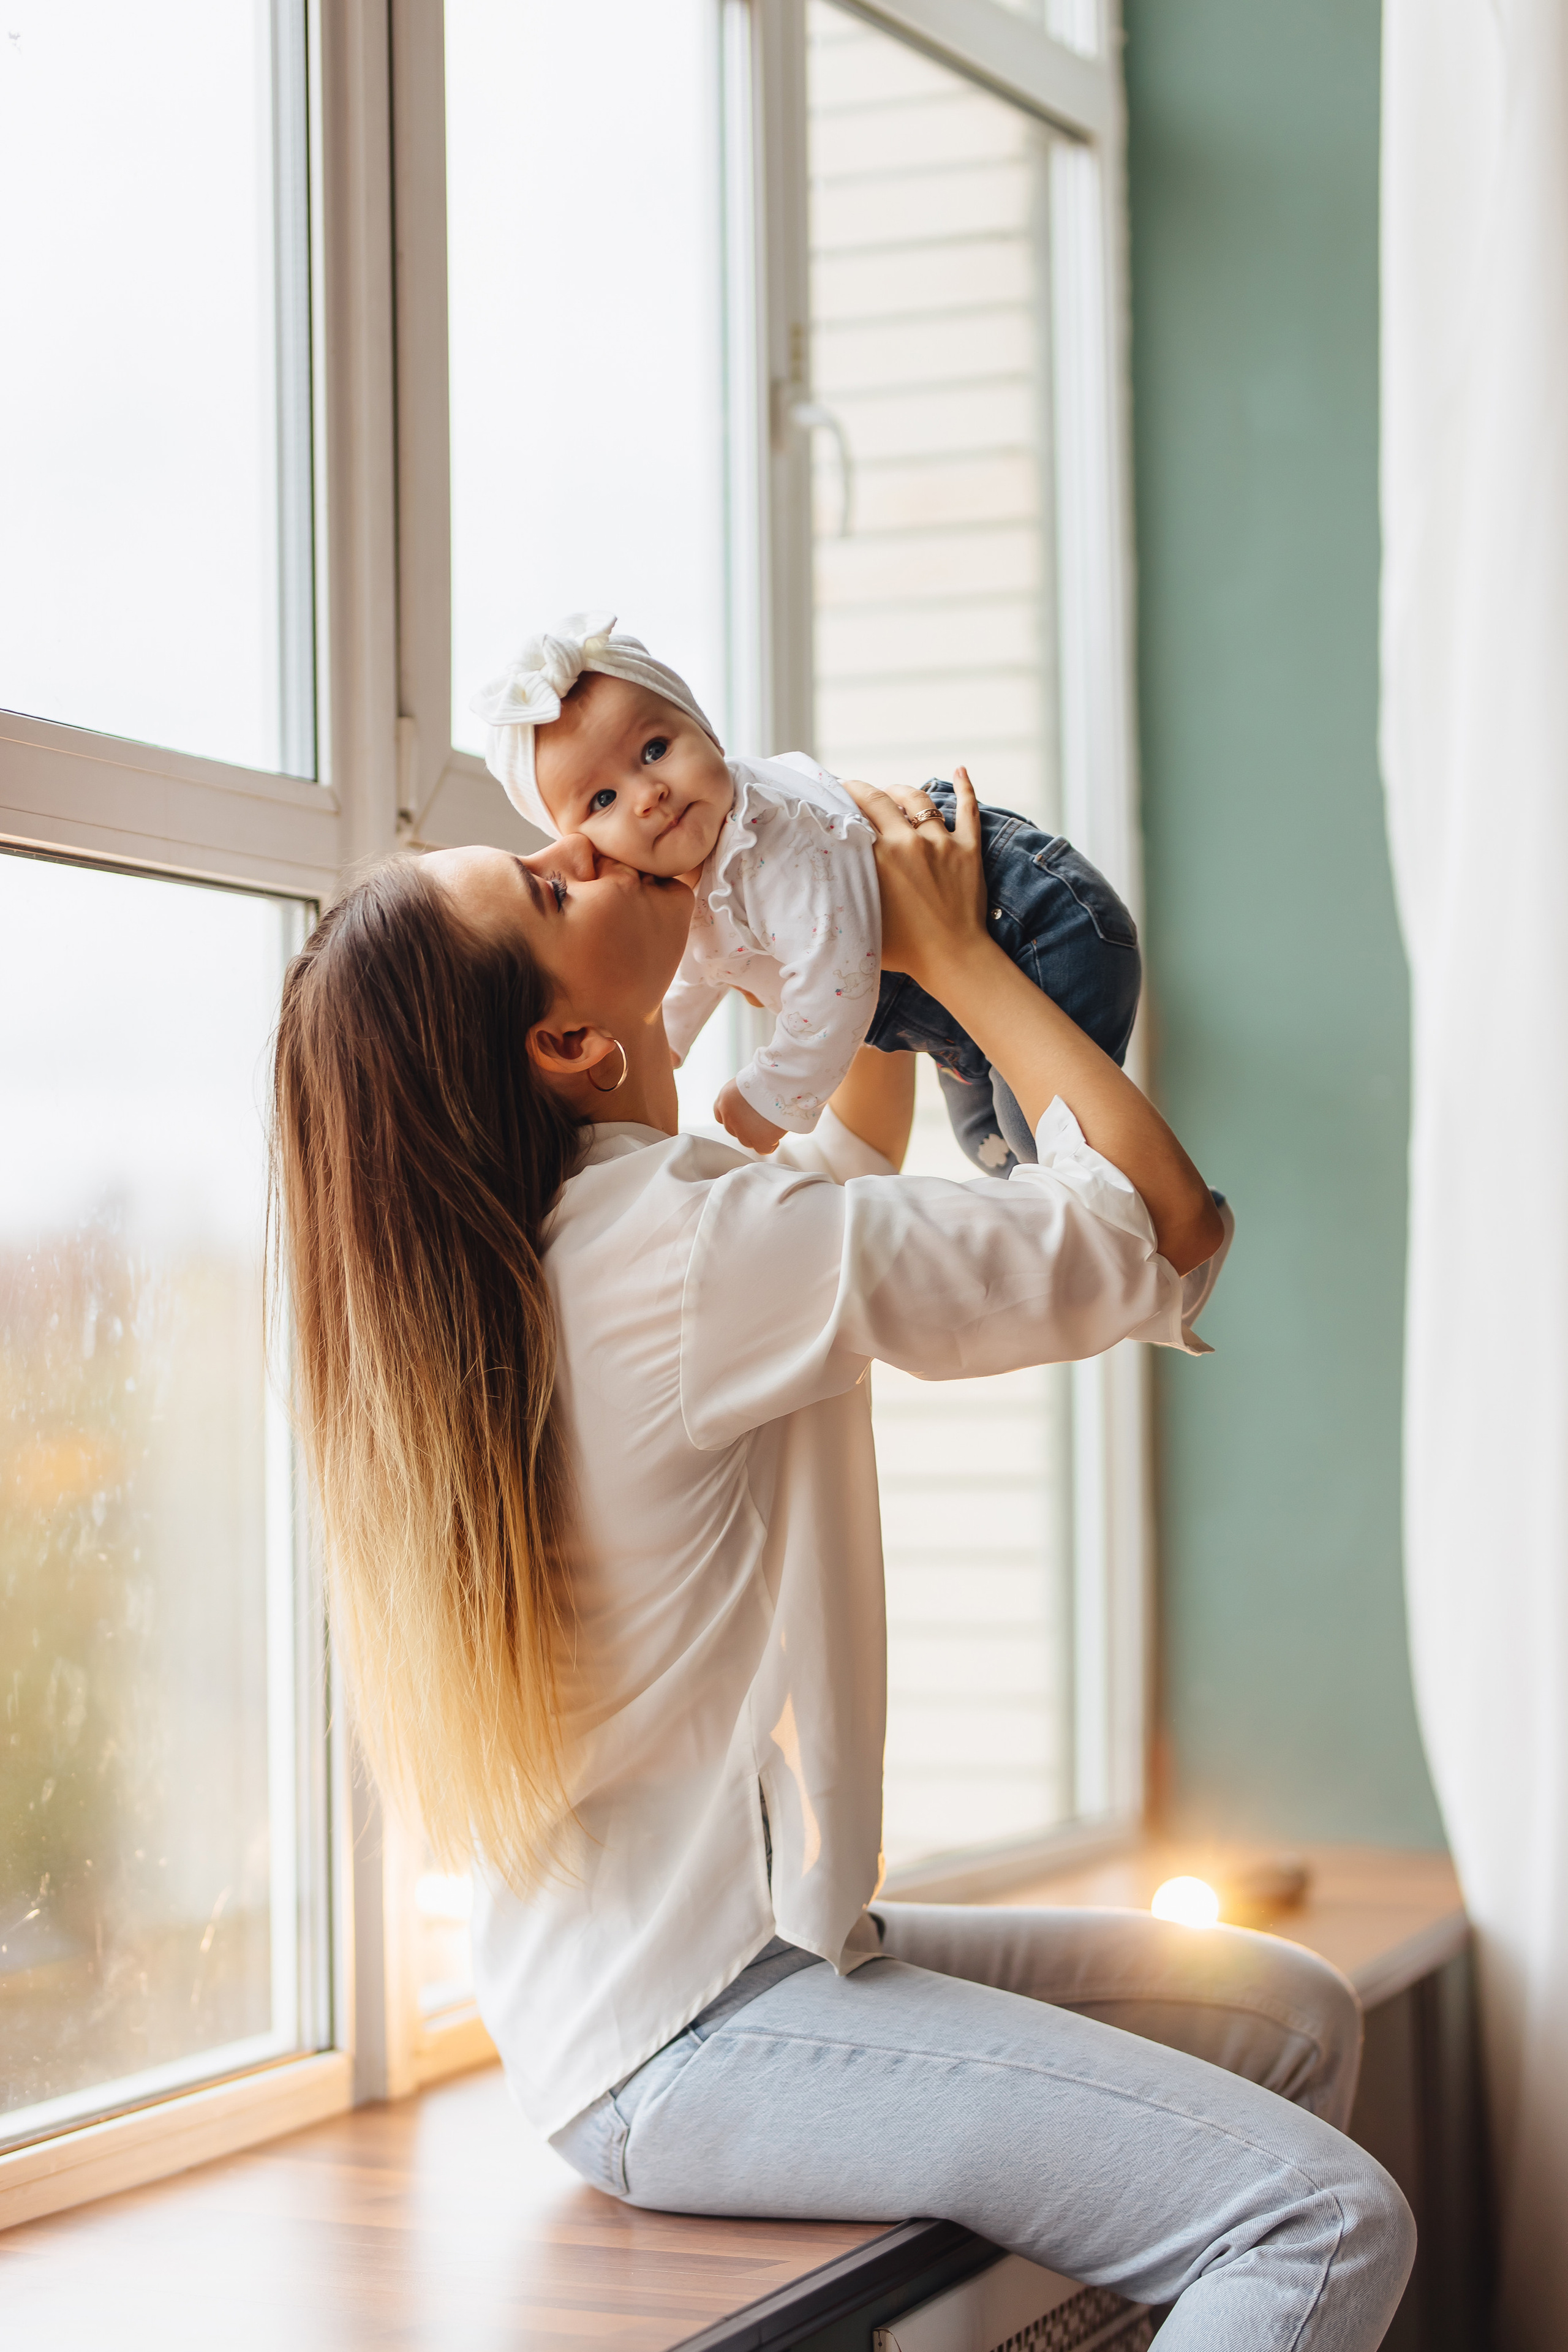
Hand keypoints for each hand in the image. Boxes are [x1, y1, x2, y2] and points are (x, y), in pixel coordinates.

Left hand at [714, 1077, 785, 1153]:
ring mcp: (743, 1129)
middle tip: (762, 1118)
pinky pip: (763, 1149)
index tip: (746, 1115)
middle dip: (747, 1127)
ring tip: (772, 1123)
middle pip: (734, 1131)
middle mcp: (730, 1115)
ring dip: (758, 1135)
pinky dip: (770, 1144)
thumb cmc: (769, 1077)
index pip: (721, 1116)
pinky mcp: (760, 1139)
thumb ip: (742, 1097)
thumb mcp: (748, 1082)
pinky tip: (776, 1134)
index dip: (735, 1118)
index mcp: (725, 1099)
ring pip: (747, 1141)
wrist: (782, 1080)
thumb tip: (749, 1108)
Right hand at [840, 767, 988, 994]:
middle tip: (855, 790)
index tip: (833, 796)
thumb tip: (824, 881)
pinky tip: (961, 771)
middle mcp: (909, 841)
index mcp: (880, 857)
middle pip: (883, 799)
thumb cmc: (904, 950)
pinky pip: (968, 810)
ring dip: (903, 791)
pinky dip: (965, 788)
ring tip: (894, 792)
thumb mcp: (861, 919)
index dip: (843, 800)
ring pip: (920, 801)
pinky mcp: (968, 849)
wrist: (953, 959)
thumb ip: (845, 893)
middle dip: (865, 791)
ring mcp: (941, 842)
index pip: (856, 814)